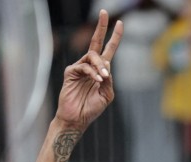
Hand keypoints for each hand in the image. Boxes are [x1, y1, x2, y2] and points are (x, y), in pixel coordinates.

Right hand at [54, 10, 122, 131]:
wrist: (77, 119)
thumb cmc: (92, 108)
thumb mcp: (107, 94)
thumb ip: (109, 80)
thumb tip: (107, 65)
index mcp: (101, 70)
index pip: (109, 49)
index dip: (115, 37)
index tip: (120, 23)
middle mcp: (90, 66)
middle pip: (96, 42)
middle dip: (101, 27)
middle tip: (105, 12)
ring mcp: (80, 67)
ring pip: (92, 56)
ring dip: (100, 65)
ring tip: (103, 77)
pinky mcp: (70, 72)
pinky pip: (83, 66)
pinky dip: (92, 72)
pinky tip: (97, 80)